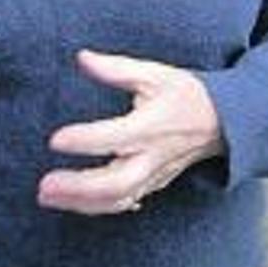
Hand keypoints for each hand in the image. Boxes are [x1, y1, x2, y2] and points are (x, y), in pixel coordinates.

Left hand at [37, 49, 223, 214]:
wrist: (222, 122)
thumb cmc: (185, 94)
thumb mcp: (154, 73)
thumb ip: (115, 68)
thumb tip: (82, 57)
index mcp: (152, 126)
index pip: (115, 138)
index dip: (85, 141)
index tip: (55, 140)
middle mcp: (152, 156)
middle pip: (116, 183)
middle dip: (79, 187)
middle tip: (45, 184)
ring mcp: (154, 174)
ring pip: (118, 198)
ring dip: (81, 202)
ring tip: (47, 196)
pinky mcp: (153, 183)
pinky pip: (125, 202)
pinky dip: (98, 208)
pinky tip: (73, 204)